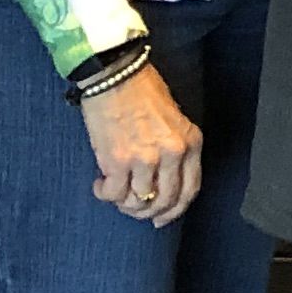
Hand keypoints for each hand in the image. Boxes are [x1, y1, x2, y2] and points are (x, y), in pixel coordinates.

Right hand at [82, 62, 203, 223]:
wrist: (116, 74)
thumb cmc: (143, 91)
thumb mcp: (174, 119)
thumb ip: (175, 149)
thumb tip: (162, 181)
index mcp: (190, 142)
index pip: (190, 190)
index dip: (175, 210)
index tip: (162, 218)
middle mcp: (172, 154)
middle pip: (165, 201)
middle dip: (148, 212)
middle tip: (134, 209)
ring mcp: (145, 160)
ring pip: (138, 202)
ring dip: (125, 204)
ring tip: (115, 192)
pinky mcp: (118, 161)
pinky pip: (113, 194)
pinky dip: (106, 195)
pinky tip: (101, 184)